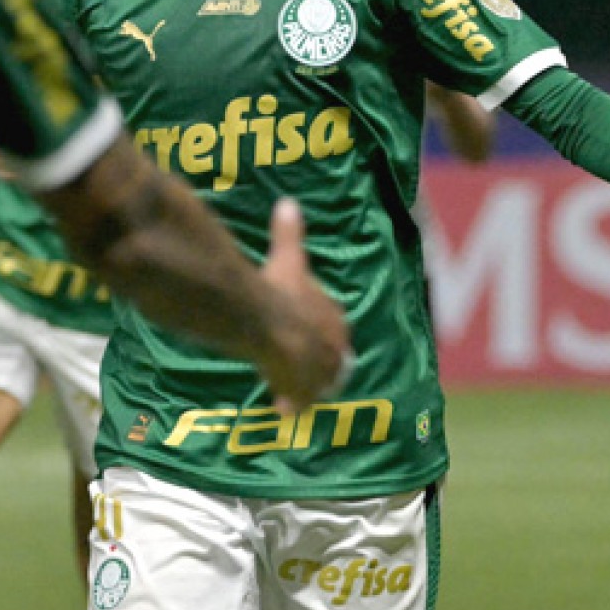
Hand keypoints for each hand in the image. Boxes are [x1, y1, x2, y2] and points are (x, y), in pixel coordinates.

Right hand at [257, 198, 352, 412]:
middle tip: (293, 357)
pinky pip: (299, 402)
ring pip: (318, 382)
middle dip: (315, 359)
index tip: (302, 326)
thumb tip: (288, 203)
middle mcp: (335, 349)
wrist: (273, 326)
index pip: (334, 325)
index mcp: (336, 319)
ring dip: (306, 383)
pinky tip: (280, 406)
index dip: (319, 327)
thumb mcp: (288, 258)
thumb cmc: (283, 290)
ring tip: (288, 382)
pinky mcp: (303, 393)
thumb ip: (289, 233)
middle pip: (330, 358)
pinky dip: (291, 404)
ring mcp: (320, 374)